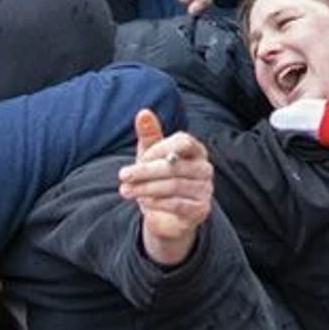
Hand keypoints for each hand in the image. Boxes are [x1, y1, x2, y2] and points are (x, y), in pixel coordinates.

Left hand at [118, 112, 212, 265]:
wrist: (167, 216)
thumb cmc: (160, 179)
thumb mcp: (152, 155)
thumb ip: (150, 134)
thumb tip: (143, 113)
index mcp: (196, 150)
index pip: (183, 141)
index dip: (160, 148)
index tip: (140, 157)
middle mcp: (205, 168)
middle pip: (175, 165)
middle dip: (145, 171)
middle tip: (123, 175)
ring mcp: (205, 190)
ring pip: (174, 185)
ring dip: (146, 188)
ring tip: (126, 191)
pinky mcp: (201, 210)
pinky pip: (177, 204)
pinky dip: (157, 203)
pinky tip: (144, 202)